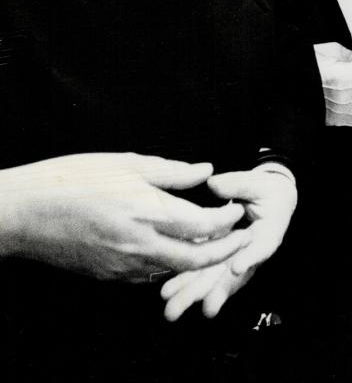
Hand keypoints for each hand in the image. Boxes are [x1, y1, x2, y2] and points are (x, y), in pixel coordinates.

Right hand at [0, 152, 248, 281]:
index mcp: (147, 212)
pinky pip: (150, 274)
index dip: (227, 219)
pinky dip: (169, 264)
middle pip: (197, 258)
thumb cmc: (72, 179)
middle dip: (225, 249)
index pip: (204, 225)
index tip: (237, 208)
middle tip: (239, 235)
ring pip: (175, 270)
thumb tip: (206, 171)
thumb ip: (171, 172)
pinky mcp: (109, 276)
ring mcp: (123, 266)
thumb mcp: (127, 163)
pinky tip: (174, 247)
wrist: (24, 213)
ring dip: (198, 259)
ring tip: (213, 241)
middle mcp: (140, 245)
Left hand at [161, 164, 296, 320]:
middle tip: (206, 308)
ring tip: (174, 309)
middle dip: (218, 292)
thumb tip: (213, 184)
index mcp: (269, 232)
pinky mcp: (218, 259)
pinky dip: (186, 282)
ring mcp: (233, 259)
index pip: (262, 247)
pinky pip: (203, 272)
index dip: (250, 258)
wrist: (270, 200)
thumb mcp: (258, 184)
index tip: (237, 268)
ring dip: (195, 294)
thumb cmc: (266, 191)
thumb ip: (238, 184)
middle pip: (235, 275)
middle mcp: (251, 252)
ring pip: (215, 279)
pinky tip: (168, 292)